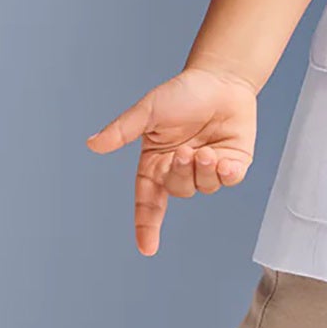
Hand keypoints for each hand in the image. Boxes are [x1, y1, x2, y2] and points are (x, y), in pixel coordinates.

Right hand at [86, 66, 257, 256]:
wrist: (220, 79)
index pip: (148, 201)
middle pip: (179, 191)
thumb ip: (123, 130)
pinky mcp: (233, 163)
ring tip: (205, 150)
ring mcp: (207, 168)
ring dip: (204, 171)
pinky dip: (227, 174)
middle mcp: (180, 169)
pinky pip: (230, 181)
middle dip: (181, 175)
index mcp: (156, 162)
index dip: (146, 225)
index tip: (147, 248)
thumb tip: (92, 145)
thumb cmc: (183, 92)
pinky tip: (226, 160)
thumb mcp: (149, 111)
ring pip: (205, 188)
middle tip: (187, 151)